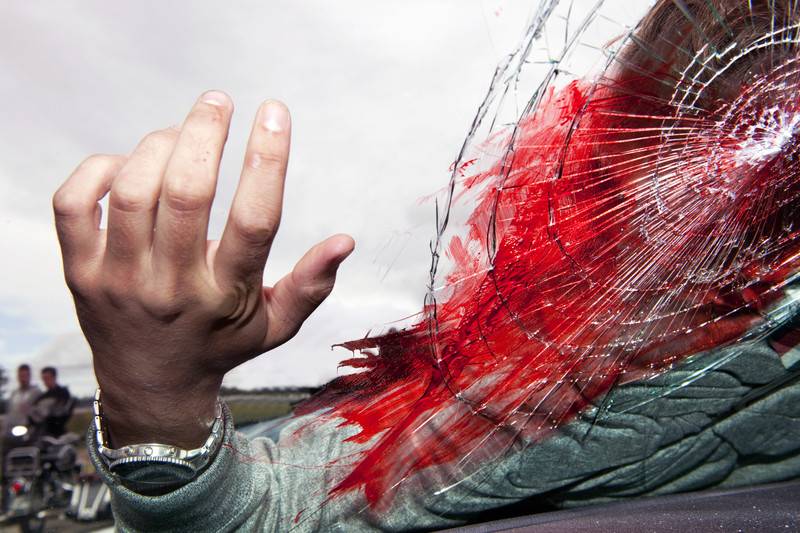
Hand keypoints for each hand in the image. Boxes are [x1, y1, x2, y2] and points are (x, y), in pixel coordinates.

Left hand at [53, 92, 353, 447]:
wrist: (151, 384)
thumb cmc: (220, 345)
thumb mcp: (276, 326)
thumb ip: (311, 285)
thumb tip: (345, 240)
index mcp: (226, 297)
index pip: (255, 221)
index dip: (268, 160)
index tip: (275, 113)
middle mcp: (171, 287)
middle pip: (186, 194)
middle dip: (205, 133)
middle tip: (218, 101)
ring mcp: (118, 279)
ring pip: (133, 191)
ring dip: (160, 145)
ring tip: (181, 132)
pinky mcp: (79, 271)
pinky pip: (74, 203)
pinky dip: (100, 167)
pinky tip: (128, 163)